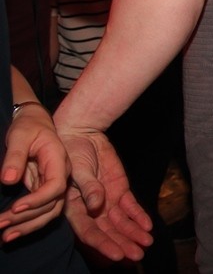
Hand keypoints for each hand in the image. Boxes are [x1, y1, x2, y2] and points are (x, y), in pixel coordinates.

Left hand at [0, 104, 68, 241]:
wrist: (34, 123)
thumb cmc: (28, 126)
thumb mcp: (19, 135)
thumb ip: (15, 156)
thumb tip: (8, 180)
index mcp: (59, 160)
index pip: (56, 186)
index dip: (38, 200)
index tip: (15, 208)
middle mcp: (61, 176)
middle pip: (53, 204)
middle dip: (27, 218)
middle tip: (1, 225)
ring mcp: (53, 184)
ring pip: (48, 212)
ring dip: (28, 226)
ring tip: (5, 236)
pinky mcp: (43, 190)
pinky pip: (40, 211)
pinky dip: (27, 223)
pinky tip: (11, 232)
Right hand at [60, 130, 152, 260]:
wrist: (82, 135)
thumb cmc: (71, 152)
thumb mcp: (77, 169)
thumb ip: (88, 187)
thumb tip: (95, 205)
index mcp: (75, 208)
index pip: (89, 232)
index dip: (103, 244)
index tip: (116, 255)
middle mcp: (91, 209)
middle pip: (108, 231)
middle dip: (123, 244)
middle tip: (137, 256)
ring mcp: (107, 200)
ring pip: (122, 222)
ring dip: (134, 234)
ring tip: (147, 244)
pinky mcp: (120, 190)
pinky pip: (131, 207)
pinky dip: (139, 216)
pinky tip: (147, 226)